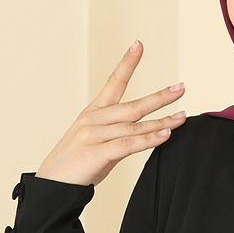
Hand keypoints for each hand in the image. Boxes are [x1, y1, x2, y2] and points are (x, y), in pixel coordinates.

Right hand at [35, 39, 186, 186]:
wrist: (52, 187)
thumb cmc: (77, 165)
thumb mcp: (98, 142)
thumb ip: (121, 134)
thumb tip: (149, 131)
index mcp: (93, 113)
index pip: (113, 83)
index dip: (126, 63)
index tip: (138, 45)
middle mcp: (93, 120)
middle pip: (132, 105)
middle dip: (159, 97)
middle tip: (181, 87)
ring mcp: (93, 136)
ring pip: (133, 126)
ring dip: (160, 122)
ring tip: (181, 118)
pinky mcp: (95, 154)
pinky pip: (127, 145)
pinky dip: (148, 140)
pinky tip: (165, 136)